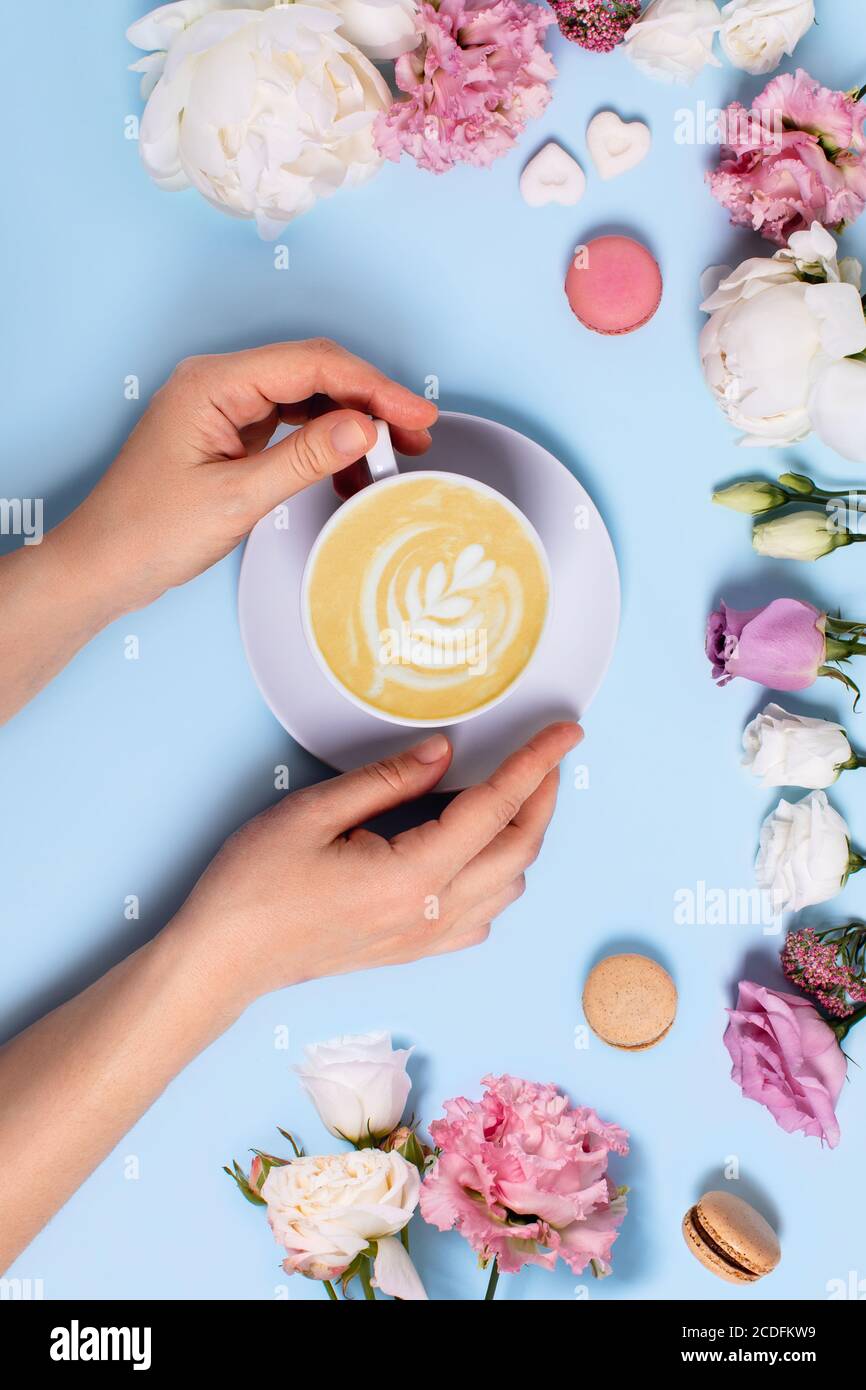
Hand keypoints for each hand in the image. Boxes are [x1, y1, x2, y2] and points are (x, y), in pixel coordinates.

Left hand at [49, 339, 436, 614]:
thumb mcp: (236, 498)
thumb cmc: (148, 532)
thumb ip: (303, 458)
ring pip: (307, 397)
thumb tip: (363, 428)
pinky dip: (325, 443)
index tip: (416, 412)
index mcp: (213, 384)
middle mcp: (219, 383)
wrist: (102, 566)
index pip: (312, 365)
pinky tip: (349, 470)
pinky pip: (290, 424)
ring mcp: (224, 407)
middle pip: (314, 372)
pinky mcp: (228, 433)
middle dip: (369, 400)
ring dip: (352, 422)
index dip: (372, 386)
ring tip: (394, 455)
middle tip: (417, 433)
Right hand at [168, 722, 582, 1006]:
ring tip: (511, 794)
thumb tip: (445, 752)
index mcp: (412, 875)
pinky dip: (496, 878)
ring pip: (508, 887)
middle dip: (543, 797)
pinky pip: (481, 916)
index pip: (496, 808)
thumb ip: (387, 780)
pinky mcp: (413, 950)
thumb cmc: (253, 887)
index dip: (536, 764)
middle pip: (519, 851)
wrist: (223, 960)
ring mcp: (426, 938)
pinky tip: (473, 851)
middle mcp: (432, 913)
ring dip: (522, 837)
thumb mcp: (311, 812)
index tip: (566, 733)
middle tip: (546, 754)